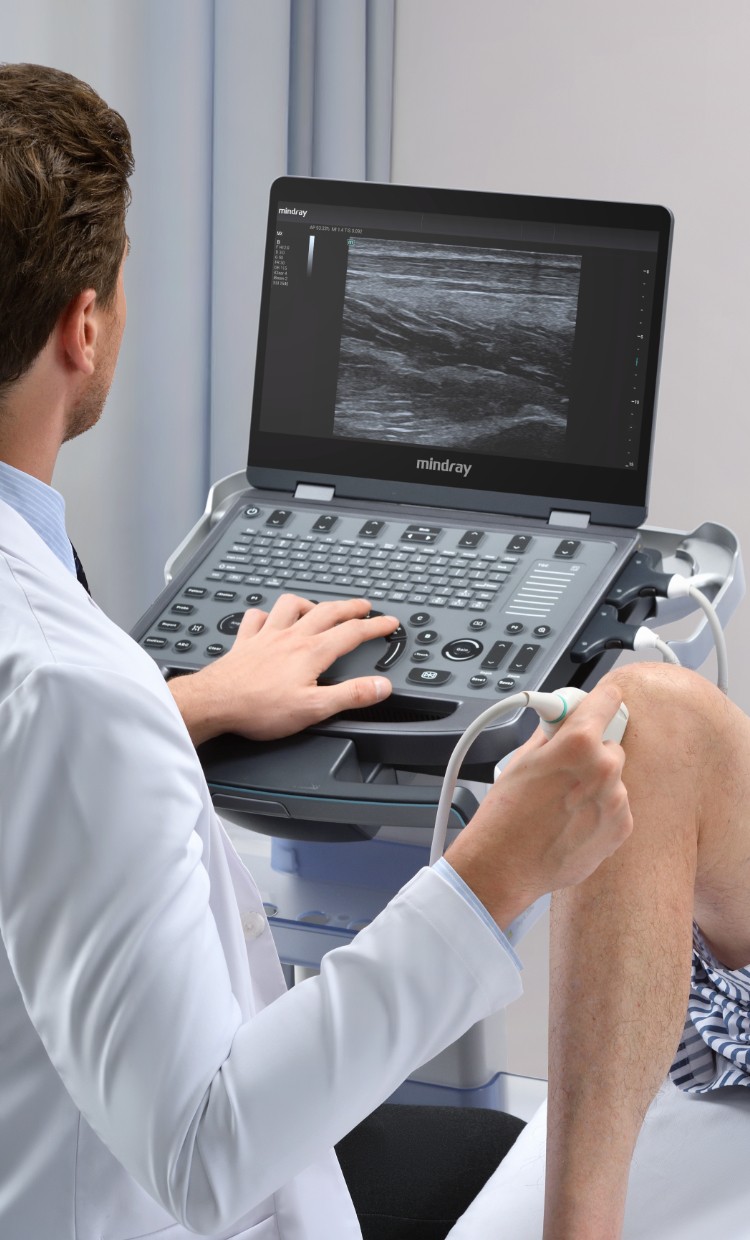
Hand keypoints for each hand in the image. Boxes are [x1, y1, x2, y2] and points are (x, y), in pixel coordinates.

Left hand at [168, 594, 398, 745]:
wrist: (216, 702)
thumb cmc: (260, 708)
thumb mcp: (314, 709)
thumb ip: (351, 696)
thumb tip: (380, 686)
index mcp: (311, 652)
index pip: (352, 632)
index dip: (375, 626)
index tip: (388, 622)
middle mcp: (290, 638)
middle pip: (327, 611)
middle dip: (349, 606)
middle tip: (364, 605)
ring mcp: (266, 637)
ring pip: (291, 606)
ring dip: (309, 603)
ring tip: (318, 606)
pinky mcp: (245, 643)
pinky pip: (256, 618)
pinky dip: (265, 614)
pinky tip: (268, 618)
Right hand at [445, 682, 632, 928]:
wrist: (505, 866)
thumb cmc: (506, 815)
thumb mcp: (521, 758)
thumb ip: (552, 733)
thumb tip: (564, 719)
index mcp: (579, 744)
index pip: (609, 700)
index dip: (600, 701)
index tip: (598, 704)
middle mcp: (604, 770)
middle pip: (610, 744)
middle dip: (591, 752)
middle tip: (564, 770)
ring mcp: (617, 801)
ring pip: (613, 777)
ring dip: (596, 783)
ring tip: (564, 803)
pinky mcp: (622, 828)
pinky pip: (616, 805)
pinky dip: (600, 809)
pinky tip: (573, 820)